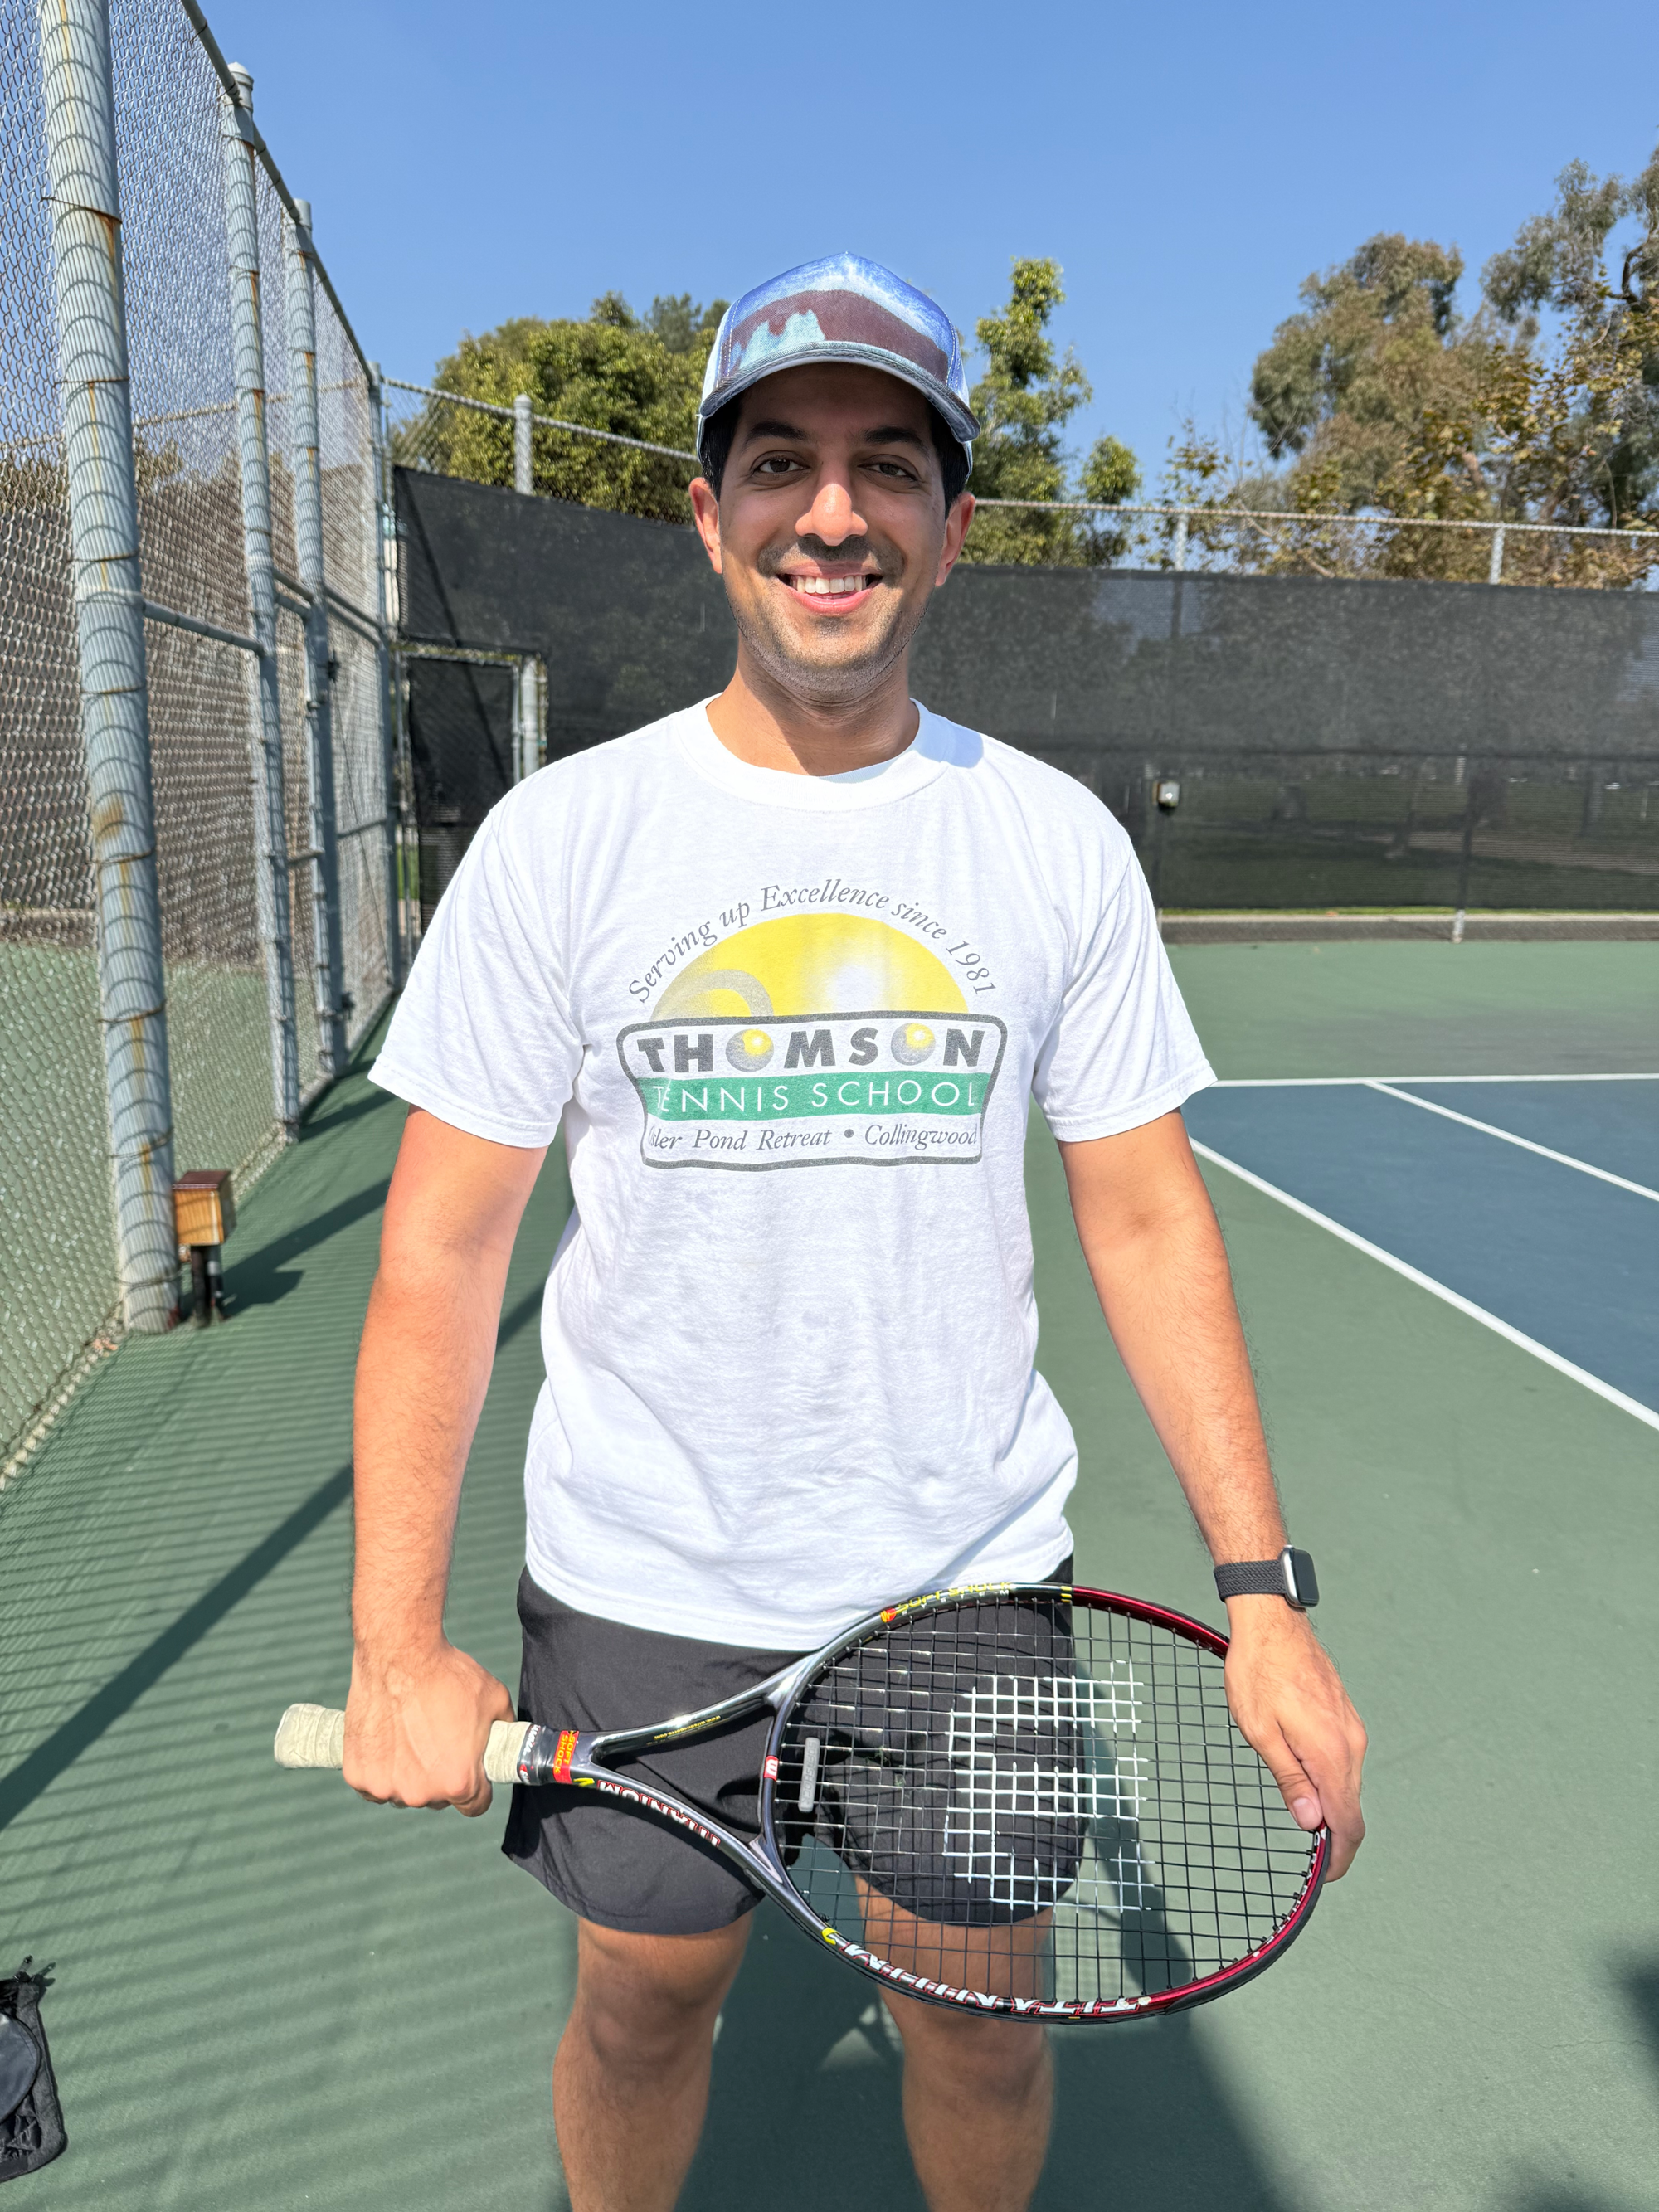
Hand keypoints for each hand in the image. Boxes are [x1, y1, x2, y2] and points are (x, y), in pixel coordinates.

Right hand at [343, 1639, 514, 1815]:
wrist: (399, 1653)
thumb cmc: (448, 1675)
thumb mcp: (496, 1701)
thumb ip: (504, 1732)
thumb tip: (507, 1744)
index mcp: (459, 1782)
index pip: (475, 1805)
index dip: (478, 1788)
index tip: (471, 1772)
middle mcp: (421, 1794)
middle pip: (438, 1798)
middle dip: (441, 1776)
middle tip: (436, 1741)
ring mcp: (385, 1787)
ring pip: (403, 1791)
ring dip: (407, 1774)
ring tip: (409, 1734)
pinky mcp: (357, 1776)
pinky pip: (374, 1783)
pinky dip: (379, 1768)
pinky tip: (386, 1738)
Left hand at [1223, 1600, 1366, 1878]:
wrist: (1273, 1621)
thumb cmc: (1259, 1671)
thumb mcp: (1261, 1731)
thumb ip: (1289, 1778)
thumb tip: (1311, 1822)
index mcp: (1331, 1754)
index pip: (1348, 1822)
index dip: (1340, 1857)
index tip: (1326, 1876)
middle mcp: (1351, 1744)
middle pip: (1351, 1807)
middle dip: (1335, 1836)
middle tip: (1313, 1858)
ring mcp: (1352, 1728)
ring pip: (1348, 1783)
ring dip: (1331, 1805)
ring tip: (1304, 1816)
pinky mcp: (1345, 1716)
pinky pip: (1345, 1760)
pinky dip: (1332, 1780)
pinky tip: (1308, 1779)